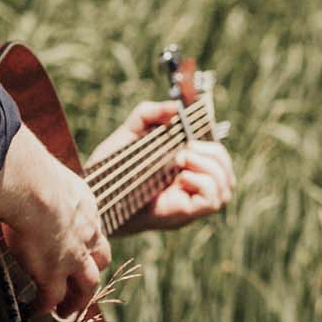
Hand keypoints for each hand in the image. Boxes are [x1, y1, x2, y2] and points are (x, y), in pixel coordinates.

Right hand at [0, 126, 109, 317]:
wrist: (32, 187)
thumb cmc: (28, 170)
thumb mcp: (39, 170)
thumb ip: (27, 173)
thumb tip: (0, 163)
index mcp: (84, 203)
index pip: (91, 224)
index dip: (86, 236)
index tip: (77, 243)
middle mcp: (86, 231)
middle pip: (100, 257)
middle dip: (92, 270)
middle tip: (82, 283)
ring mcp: (74, 257)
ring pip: (87, 286)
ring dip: (77, 299)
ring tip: (67, 311)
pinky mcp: (55, 276)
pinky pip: (53, 300)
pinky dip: (45, 308)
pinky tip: (33, 312)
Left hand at [101, 100, 234, 233]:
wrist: (95, 196)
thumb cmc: (111, 168)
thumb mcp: (130, 133)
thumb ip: (150, 113)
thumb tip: (176, 107)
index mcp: (185, 169)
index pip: (218, 157)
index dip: (212, 144)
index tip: (190, 134)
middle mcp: (192, 187)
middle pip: (226, 169)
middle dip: (212, 152)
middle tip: (184, 149)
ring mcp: (190, 203)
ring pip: (226, 185)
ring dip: (208, 166)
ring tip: (180, 160)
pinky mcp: (185, 214)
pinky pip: (214, 200)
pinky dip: (203, 183)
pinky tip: (180, 178)